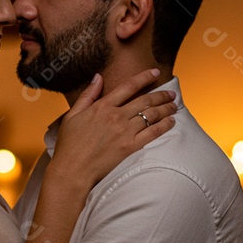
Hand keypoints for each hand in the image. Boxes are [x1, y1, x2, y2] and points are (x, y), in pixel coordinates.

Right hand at [53, 69, 176, 187]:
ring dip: (166, 109)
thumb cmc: (69, 145)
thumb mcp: (72, 115)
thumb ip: (88, 95)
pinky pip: (153, 133)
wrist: (72, 170)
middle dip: (161, 95)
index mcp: (102, 106)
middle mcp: (116, 116)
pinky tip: (171, 122)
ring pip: (152, 115)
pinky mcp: (130, 147)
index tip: (156, 72)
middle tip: (171, 94)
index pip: (129, 86)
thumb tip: (98, 77)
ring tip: (174, 106)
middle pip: (145, 100)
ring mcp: (124, 131)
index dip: (145, 77)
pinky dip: (164, 126)